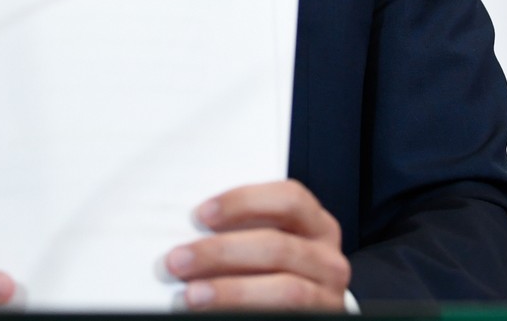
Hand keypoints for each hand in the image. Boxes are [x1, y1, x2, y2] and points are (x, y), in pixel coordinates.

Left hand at [164, 180, 351, 309]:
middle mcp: (327, 257)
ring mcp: (328, 294)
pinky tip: (213, 312)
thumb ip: (237, 232)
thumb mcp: (260, 245)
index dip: (244, 202)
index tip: (202, 214)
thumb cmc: (268, 274)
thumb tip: (187, 228)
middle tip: (178, 260)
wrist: (286, 313)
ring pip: (285, 288)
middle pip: (277, 246)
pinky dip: (243, 311)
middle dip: (222, 252)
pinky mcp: (321, 318)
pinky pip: (285, 314)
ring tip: (191, 296)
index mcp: (314, 224)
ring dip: (231, 291)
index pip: (289, 198)